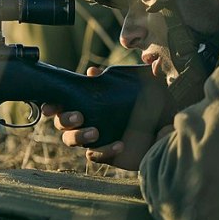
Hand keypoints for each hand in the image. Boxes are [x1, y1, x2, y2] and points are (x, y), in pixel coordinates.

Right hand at [41, 66, 169, 170]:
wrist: (167, 132)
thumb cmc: (153, 107)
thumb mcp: (150, 89)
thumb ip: (145, 75)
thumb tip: (128, 65)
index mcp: (89, 102)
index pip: (62, 102)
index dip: (51, 104)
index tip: (51, 107)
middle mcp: (86, 120)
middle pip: (61, 122)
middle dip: (65, 119)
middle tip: (79, 116)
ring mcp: (93, 138)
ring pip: (69, 140)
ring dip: (78, 135)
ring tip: (95, 132)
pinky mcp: (104, 154)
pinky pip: (93, 155)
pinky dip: (103, 150)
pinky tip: (120, 144)